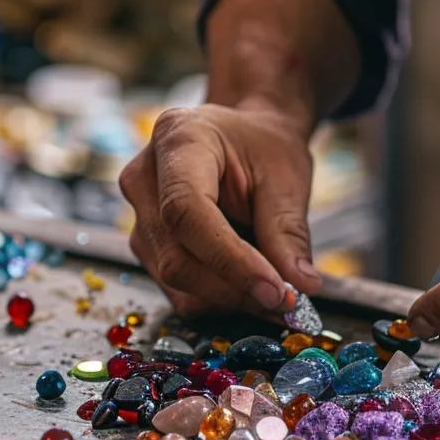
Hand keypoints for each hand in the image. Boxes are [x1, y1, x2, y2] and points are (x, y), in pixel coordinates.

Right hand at [119, 104, 322, 314]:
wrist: (243, 138)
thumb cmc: (263, 148)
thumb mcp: (286, 178)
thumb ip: (288, 231)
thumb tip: (301, 285)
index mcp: (179, 140)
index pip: (186, 211)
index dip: (229, 259)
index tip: (274, 289)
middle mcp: (145, 178)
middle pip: (175, 257)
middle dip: (233, 289)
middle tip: (286, 302)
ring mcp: (139, 215)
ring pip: (174, 280)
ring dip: (228, 298)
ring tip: (274, 291)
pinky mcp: (146, 245)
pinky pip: (175, 288)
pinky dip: (217, 298)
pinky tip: (249, 287)